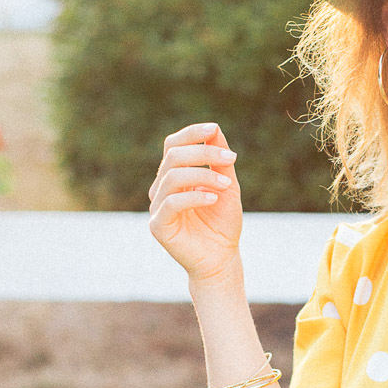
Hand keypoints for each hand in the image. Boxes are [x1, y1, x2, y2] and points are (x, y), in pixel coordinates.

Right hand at [149, 122, 242, 282]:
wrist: (221, 259)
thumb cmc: (223, 223)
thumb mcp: (228, 186)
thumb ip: (220, 161)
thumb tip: (215, 130)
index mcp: (174, 176)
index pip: (173, 145)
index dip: (191, 134)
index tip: (213, 129)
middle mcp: (161, 188)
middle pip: (173, 156)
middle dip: (203, 153)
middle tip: (230, 159)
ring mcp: (157, 206)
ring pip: (172, 177)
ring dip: (204, 175)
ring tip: (226, 184)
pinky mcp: (158, 226)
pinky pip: (172, 203)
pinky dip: (195, 196)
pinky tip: (214, 199)